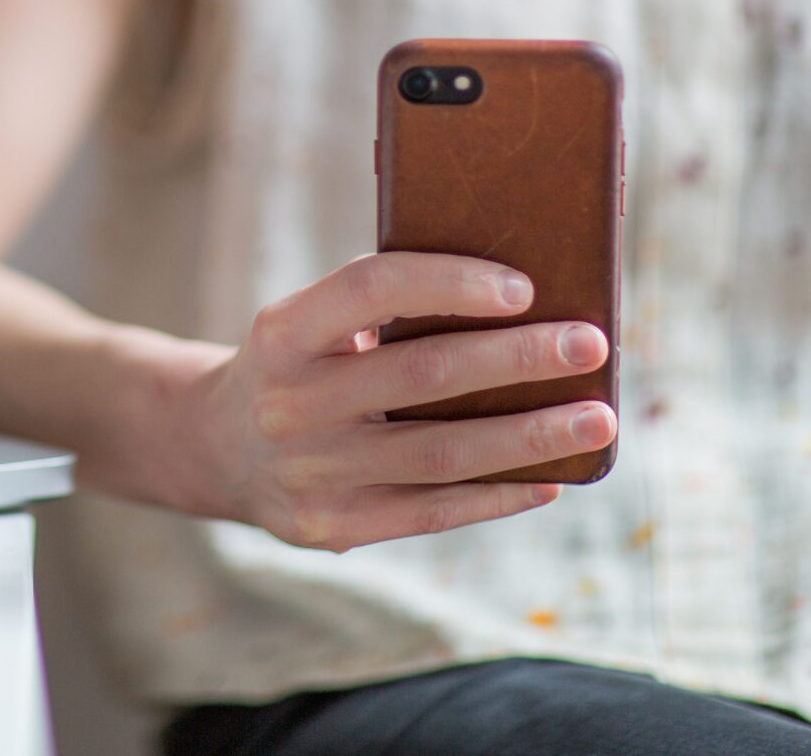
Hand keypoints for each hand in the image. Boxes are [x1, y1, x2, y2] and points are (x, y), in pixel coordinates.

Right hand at [178, 252, 614, 551]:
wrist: (214, 447)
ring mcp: (308, 472)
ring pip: (440, 454)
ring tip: (596, 419)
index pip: (370, 289)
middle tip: (591, 344)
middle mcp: (288, 403)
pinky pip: (431, 512)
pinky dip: (498, 495)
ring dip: (530, 436)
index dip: (449, 283)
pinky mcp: (329, 527)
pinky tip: (551, 478)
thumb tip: (522, 308)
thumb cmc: (298, 366)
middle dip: (517, 359)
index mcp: (283, 333)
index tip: (525, 287)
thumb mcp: (310, 325)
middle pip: (421, 375)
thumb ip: (382, 315)